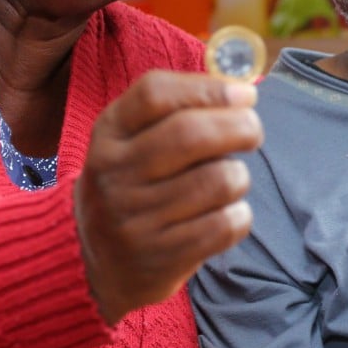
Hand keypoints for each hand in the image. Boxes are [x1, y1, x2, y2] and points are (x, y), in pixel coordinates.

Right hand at [74, 70, 262, 324]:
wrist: (95, 259)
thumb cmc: (135, 183)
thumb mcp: (133, 139)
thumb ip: (178, 109)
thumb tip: (242, 91)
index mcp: (109, 131)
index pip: (155, 93)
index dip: (209, 88)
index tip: (245, 94)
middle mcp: (114, 171)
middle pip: (190, 134)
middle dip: (240, 127)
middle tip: (253, 131)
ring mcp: (133, 218)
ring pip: (217, 181)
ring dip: (239, 176)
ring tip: (229, 181)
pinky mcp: (158, 257)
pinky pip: (224, 226)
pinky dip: (238, 216)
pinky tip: (226, 214)